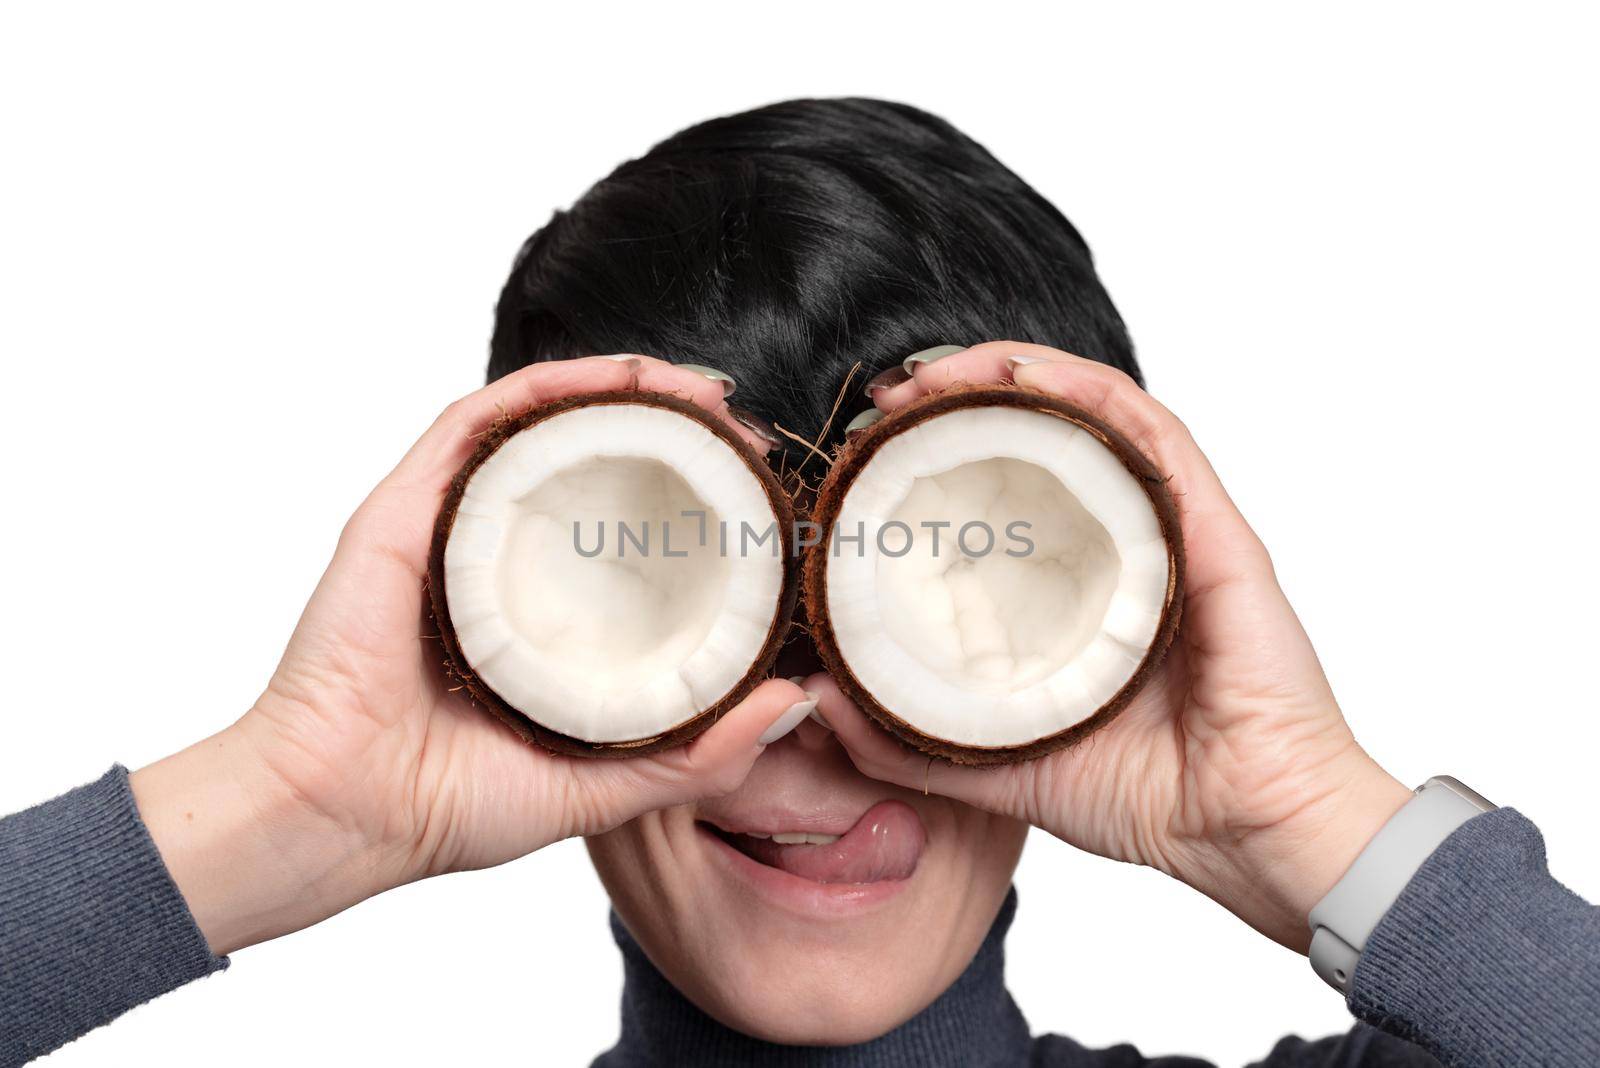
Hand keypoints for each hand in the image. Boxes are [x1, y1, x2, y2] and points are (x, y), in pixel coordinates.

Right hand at [132, 356, 807, 954]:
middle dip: (672, 432)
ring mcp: (449, 528)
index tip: (760, 493)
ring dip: (619, 392)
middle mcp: (498, 559)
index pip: (626, 534)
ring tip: (694, 389)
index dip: (697, 501)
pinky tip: (612, 379)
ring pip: (540, 428)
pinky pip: (477, 424)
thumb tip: (793, 703)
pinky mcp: (403, 511)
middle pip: (591, 465)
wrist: (340, 815)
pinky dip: (544, 392)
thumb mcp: (604, 784)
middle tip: (740, 430)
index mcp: (541, 617)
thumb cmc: (450, 808)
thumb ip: (698, 754)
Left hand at [811, 341, 1411, 950]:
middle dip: (968, 397)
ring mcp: (1173, 531)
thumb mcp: (998, 765)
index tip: (872, 445)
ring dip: (1018, 376)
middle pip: (1049, 436)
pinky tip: (1030, 376)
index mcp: (1081, 587)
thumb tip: (818, 700)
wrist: (1245, 833)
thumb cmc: (1147, 798)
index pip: (1013, 488)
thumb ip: (908, 739)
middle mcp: (1127, 544)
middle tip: (894, 398)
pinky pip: (1153, 438)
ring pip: (1097, 417)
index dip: (943, 451)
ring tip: (944, 372)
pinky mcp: (1214, 532)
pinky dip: (1090, 395)